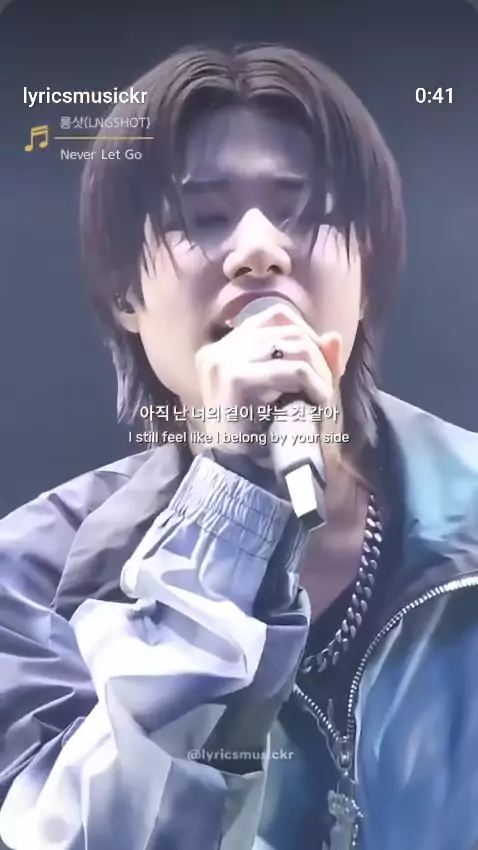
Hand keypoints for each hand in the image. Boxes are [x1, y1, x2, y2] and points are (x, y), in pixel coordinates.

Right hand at [194, 302, 341, 454]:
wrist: (239, 475)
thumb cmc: (261, 438)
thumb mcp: (286, 393)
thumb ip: (309, 363)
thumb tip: (334, 337)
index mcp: (222, 349)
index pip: (273, 316)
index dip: (305, 333)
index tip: (317, 365)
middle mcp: (218, 349)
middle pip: (285, 327)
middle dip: (315, 354)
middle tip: (324, 386)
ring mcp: (224, 361)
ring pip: (292, 345)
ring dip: (318, 371)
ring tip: (321, 397)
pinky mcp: (236, 378)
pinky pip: (293, 370)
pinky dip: (315, 385)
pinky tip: (319, 403)